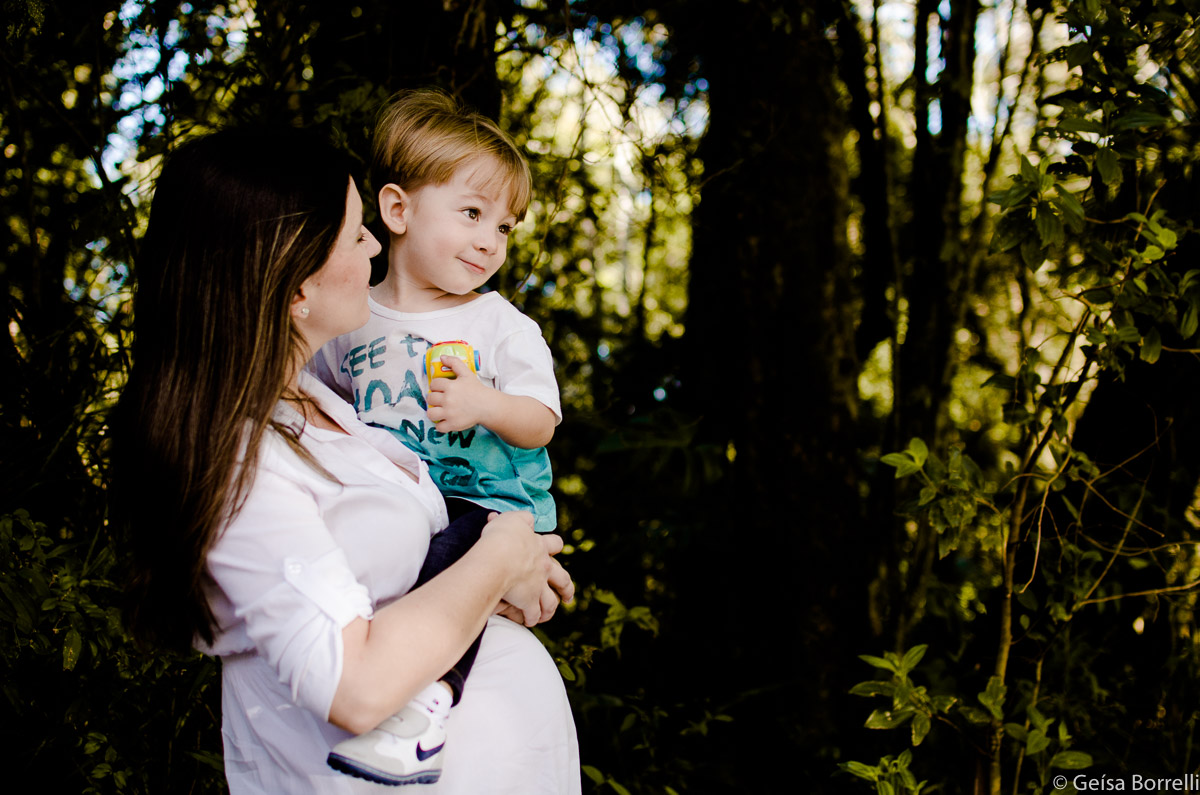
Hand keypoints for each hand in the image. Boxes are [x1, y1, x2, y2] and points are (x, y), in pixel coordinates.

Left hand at [427, 356, 492, 431]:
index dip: (436, 385)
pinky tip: (445, 421)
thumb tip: (442, 357)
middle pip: (430, 398)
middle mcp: (448, 400)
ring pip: (431, 413)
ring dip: (434, 412)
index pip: (433, 384)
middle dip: (434, 398)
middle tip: (441, 399)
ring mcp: (450, 413)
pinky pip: (439, 427)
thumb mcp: (466, 373)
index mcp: (450, 386)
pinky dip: (440, 426)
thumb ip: (454, 363)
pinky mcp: (453, 424)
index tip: (441, 388)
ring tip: (439, 411)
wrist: (488, 406)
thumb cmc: (477, 389)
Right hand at [481, 512, 571, 626]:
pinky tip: (529, 622)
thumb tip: (527, 519)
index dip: (555, 546)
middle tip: (568, 595)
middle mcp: (544, 567)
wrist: (497, 557)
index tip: (556, 549)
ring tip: (548, 615)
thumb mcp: (512, 520)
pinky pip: (533, 613)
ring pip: (550, 601)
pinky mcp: (528, 601)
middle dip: (566, 588)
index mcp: (540, 546)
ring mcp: (538, 586)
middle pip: (563, 579)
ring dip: (550, 609)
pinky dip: (532, 618)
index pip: (555, 544)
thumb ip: (521, 519)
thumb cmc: (502, 537)